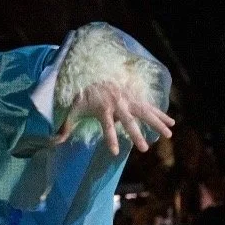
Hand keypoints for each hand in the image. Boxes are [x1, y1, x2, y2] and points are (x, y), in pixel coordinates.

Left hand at [53, 81, 174, 154]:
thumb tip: (53, 141)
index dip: (111, 139)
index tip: (115, 152)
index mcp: (103, 109)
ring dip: (157, 124)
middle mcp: (118, 105)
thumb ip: (65, 126)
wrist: (94, 72)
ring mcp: (128, 100)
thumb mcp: (73, 109)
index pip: (106, 127)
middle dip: (136, 135)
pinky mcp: (135, 97)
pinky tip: (171, 123)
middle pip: (129, 122)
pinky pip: (150, 106)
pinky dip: (161, 114)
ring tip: (168, 135)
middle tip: (143, 149)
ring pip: (145, 113)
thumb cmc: (83, 95)